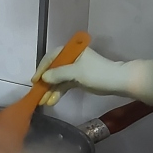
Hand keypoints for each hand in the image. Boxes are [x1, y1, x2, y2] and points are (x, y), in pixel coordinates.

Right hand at [33, 46, 152, 106]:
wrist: (117, 81)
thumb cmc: (98, 73)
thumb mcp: (77, 72)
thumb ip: (59, 74)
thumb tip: (44, 78)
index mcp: (70, 51)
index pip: (51, 58)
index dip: (42, 69)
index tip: (35, 81)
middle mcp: (70, 59)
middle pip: (53, 70)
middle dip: (45, 83)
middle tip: (37, 94)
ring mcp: (74, 70)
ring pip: (58, 80)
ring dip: (51, 90)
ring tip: (43, 102)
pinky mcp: (78, 80)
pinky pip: (64, 86)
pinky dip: (58, 93)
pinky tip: (52, 101)